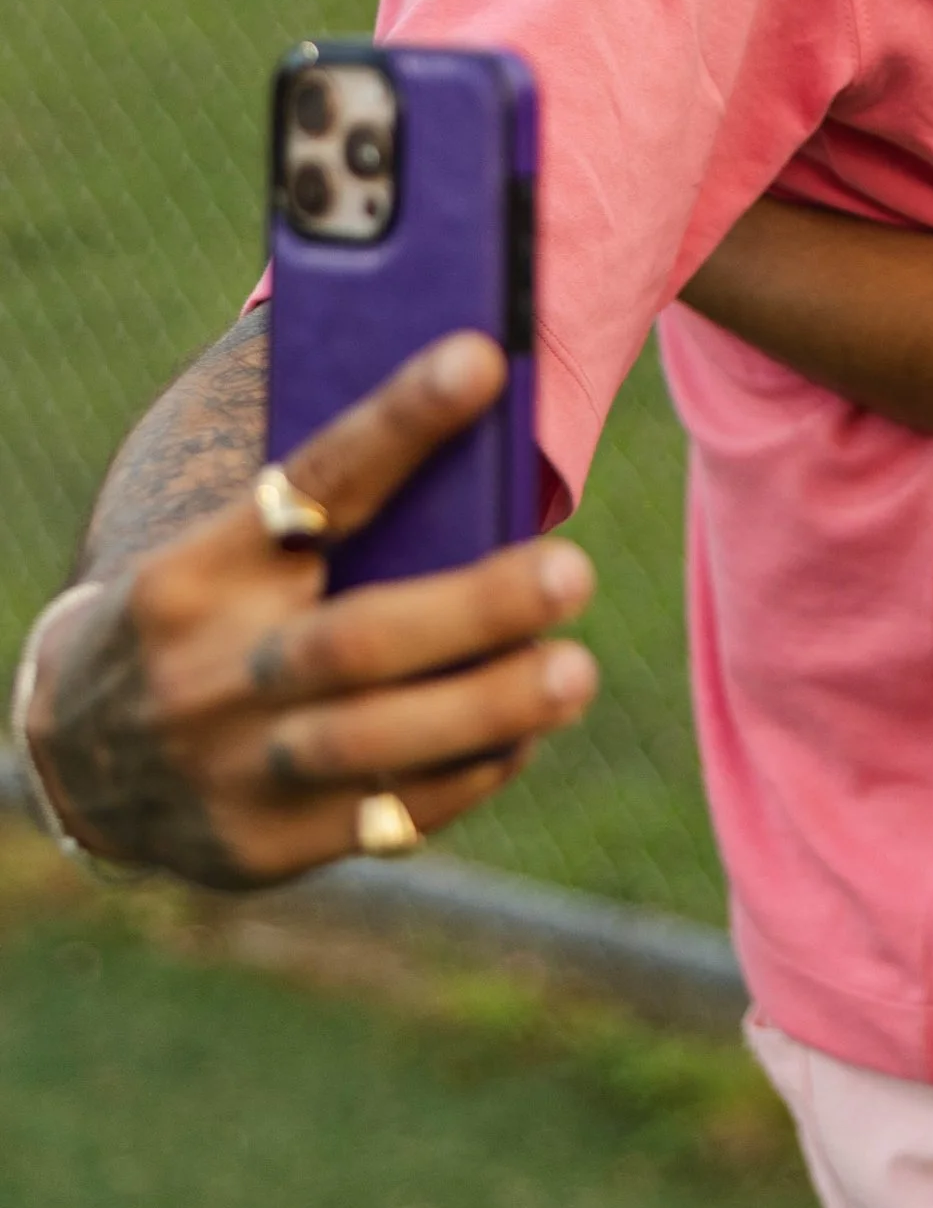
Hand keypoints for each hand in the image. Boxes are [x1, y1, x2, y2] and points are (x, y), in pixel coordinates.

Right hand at [23, 334, 598, 887]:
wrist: (83, 753)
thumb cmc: (206, 613)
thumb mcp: (226, 549)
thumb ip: (327, 514)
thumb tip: (478, 431)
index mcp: (197, 569)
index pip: (313, 480)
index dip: (401, 420)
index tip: (483, 359)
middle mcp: (204, 672)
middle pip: (353, 637)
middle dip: (474, 607)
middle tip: (574, 572)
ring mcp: (229, 770)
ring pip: (374, 743)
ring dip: (489, 707)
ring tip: (575, 673)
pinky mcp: (262, 848)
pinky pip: (386, 817)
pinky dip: (469, 772)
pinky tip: (524, 733)